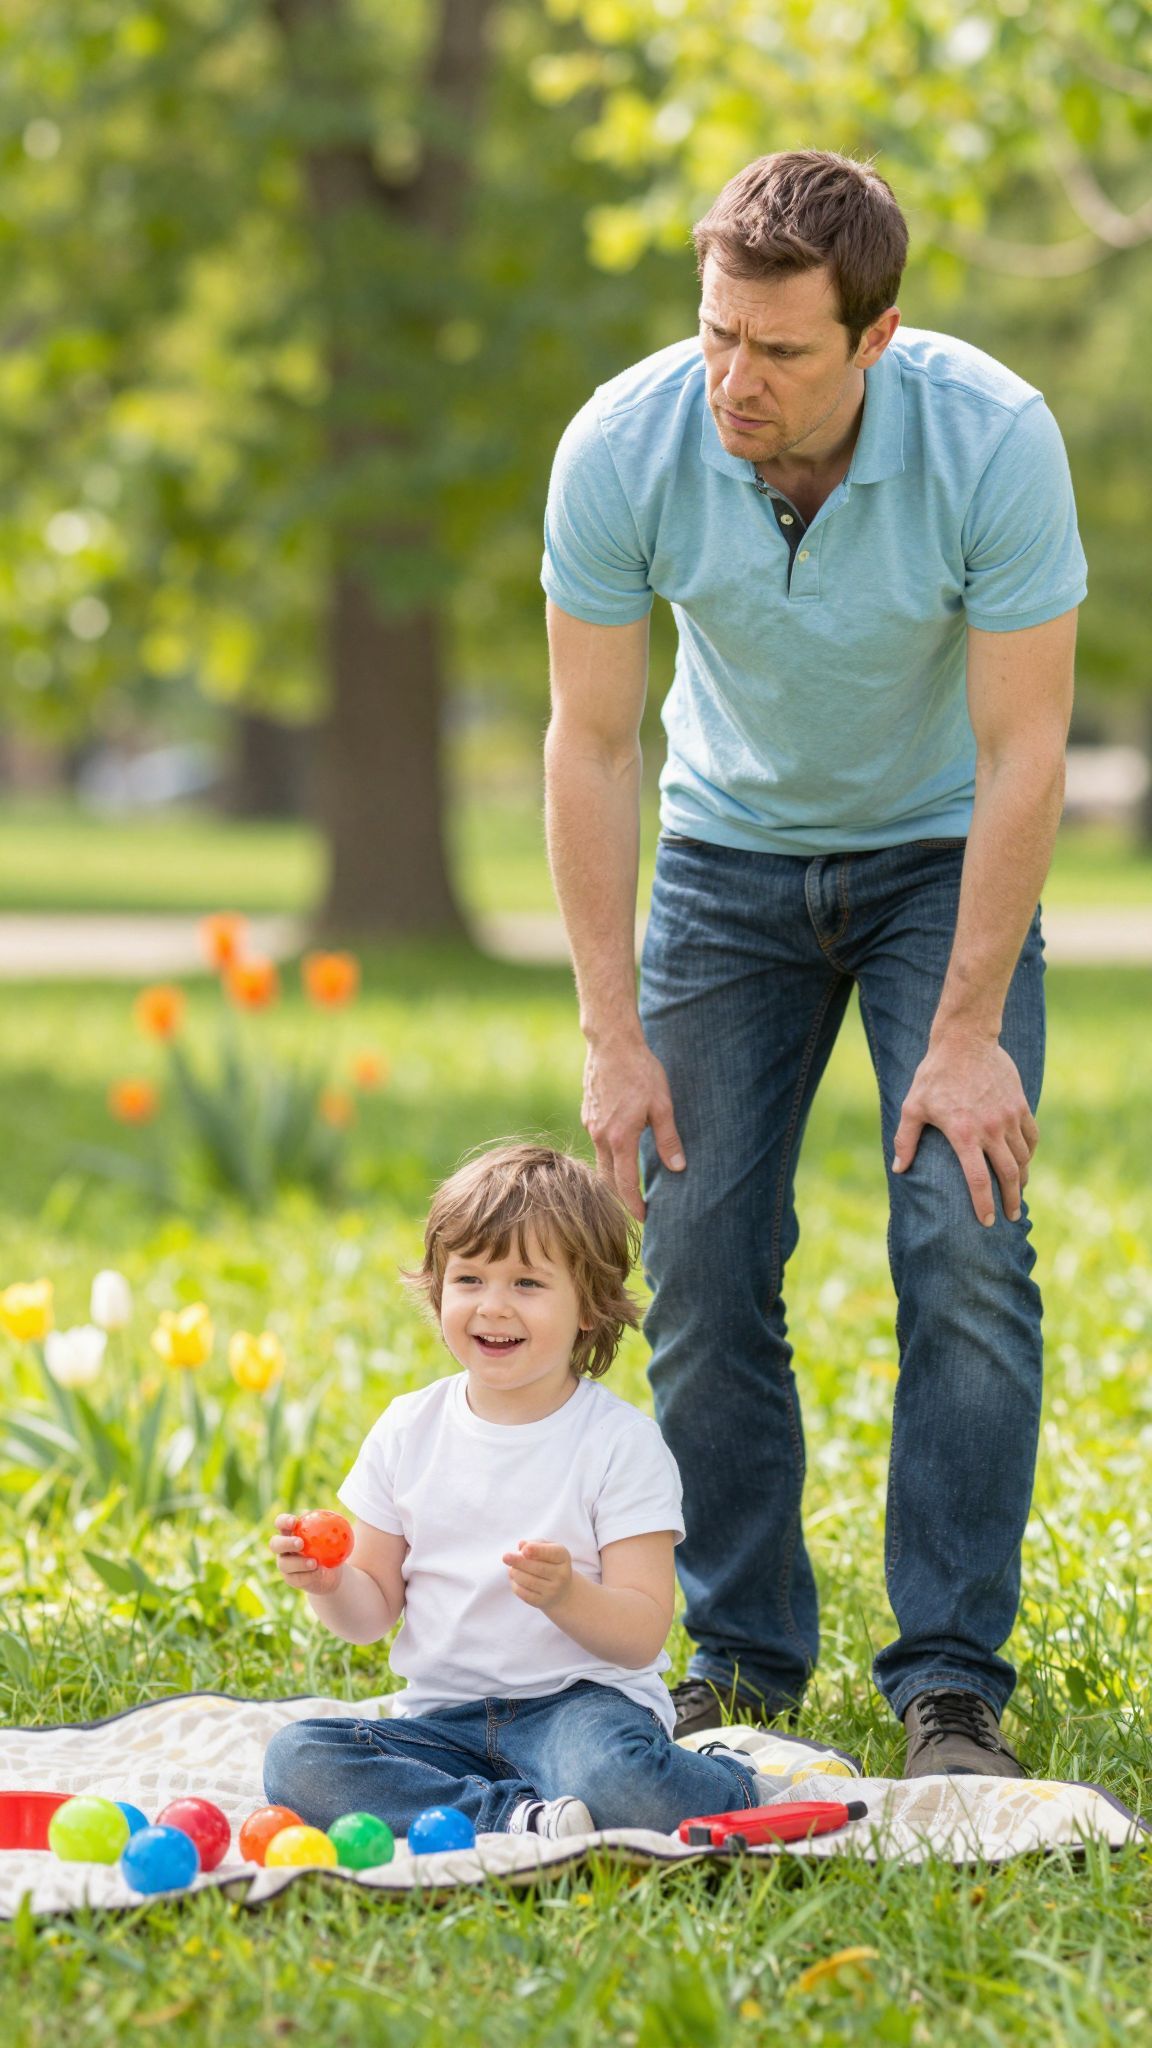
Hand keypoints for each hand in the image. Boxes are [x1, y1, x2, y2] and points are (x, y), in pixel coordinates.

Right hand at [270, 1513, 345, 1595]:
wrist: (330, 1571)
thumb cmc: (329, 1547)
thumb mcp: (332, 1536)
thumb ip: (330, 1528)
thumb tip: (335, 1520)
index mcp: (289, 1532)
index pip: (280, 1523)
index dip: (283, 1521)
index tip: (294, 1521)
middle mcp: (283, 1548)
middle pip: (275, 1544)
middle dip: (286, 1543)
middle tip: (300, 1543)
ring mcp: (285, 1564)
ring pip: (284, 1564)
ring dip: (298, 1563)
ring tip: (314, 1562)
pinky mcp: (291, 1579)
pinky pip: (296, 1578)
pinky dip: (308, 1575)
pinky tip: (318, 1573)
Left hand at [502, 1540, 573, 1614]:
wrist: (560, 1589)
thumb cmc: (549, 1562)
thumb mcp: (546, 1548)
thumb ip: (534, 1544)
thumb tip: (521, 1544)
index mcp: (563, 1557)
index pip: (551, 1553)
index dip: (537, 1551)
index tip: (524, 1550)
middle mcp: (562, 1575)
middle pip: (538, 1568)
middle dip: (519, 1562)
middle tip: (505, 1557)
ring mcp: (553, 1590)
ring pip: (529, 1581)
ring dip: (516, 1573)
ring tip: (511, 1568)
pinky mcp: (543, 1602)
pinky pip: (525, 1594)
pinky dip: (516, 1585)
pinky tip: (514, 1579)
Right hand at [582, 1036, 684, 1221]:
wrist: (611, 1043)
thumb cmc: (640, 1071)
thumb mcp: (662, 1105)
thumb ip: (668, 1139)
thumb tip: (678, 1168)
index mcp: (620, 1138)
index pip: (625, 1184)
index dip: (634, 1205)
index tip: (644, 1219)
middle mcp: (600, 1136)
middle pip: (607, 1179)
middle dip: (620, 1197)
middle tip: (636, 1209)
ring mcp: (591, 1124)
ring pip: (601, 1160)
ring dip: (614, 1176)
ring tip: (630, 1185)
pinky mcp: (588, 1114)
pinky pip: (597, 1142)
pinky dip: (608, 1154)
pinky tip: (621, 1151)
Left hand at [893, 1036, 1037, 1225]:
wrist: (965, 1040)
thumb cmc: (935, 1074)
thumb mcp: (913, 1106)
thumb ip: (906, 1139)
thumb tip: (900, 1169)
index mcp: (964, 1134)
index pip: (977, 1179)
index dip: (983, 1204)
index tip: (987, 1221)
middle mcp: (991, 1129)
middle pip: (1008, 1174)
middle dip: (1010, 1200)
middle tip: (1010, 1216)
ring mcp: (1009, 1116)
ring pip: (1023, 1157)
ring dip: (1021, 1178)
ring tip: (1017, 1192)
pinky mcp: (1020, 1105)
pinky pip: (1032, 1136)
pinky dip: (1030, 1153)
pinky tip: (1025, 1162)